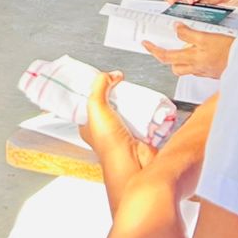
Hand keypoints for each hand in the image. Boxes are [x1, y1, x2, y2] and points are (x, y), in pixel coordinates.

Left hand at [80, 71, 155, 205]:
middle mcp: (106, 131)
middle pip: (111, 106)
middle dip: (117, 96)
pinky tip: (148, 102)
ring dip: (133, 103)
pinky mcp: (142, 134)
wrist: (133, 163)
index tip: (102, 80)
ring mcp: (125, 132)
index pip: (89, 105)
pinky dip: (147, 111)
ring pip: (128, 111)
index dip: (94, 92)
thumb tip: (111, 74)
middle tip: (122, 85)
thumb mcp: (96, 107)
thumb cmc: (109, 143)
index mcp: (89, 127)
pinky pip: (145, 118)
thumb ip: (99, 86)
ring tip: (135, 91)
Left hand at [144, 22, 233, 79]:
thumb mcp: (206, 37)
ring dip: (179, 59)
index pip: (165, 56)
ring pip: (184, 68)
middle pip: (173, 65)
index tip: (145, 44)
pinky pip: (196, 67)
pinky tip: (198, 51)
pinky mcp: (211, 72)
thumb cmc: (228, 51)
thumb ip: (188, 33)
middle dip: (165, 56)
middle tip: (161, 46)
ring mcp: (203, 71)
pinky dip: (193, 59)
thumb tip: (176, 28)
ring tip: (181, 47)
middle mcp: (195, 68)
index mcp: (191, 59)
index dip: (153, 50)